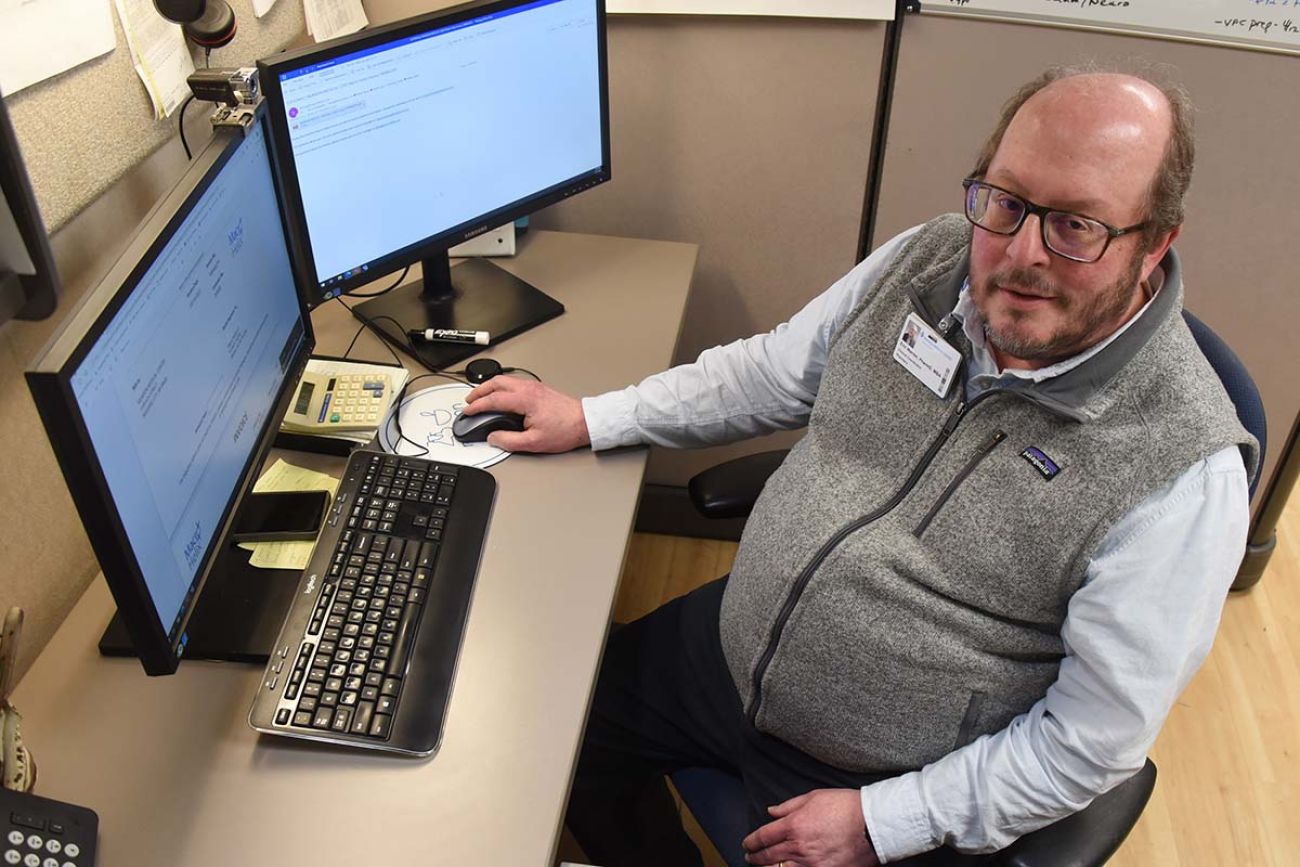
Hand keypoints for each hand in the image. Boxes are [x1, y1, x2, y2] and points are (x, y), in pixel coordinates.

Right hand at [463, 376, 590, 452]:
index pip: (493, 399)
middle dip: (479, 391)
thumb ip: (509, 440)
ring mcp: (534, 386)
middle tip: (469, 400)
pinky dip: (501, 387)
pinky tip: (500, 395)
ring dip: (489, 387)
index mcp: (525, 400)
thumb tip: (493, 438)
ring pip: (505, 380)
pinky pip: (514, 382)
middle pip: (496, 382)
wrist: (584, 422)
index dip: (476, 406)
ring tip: (480, 397)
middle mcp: (528, 388)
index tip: (467, 411)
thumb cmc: (565, 430)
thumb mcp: (534, 442)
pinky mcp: (539, 388)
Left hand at [742, 789, 878, 866]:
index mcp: (793, 825)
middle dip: (755, 857)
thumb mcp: (813, 797)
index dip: (751, 841)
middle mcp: (798, 847)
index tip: (747, 843)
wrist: (872, 824)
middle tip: (750, 856)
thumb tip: (771, 811)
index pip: (763, 836)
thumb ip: (789, 806)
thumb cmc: (845, 807)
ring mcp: (811, 864)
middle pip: (768, 856)